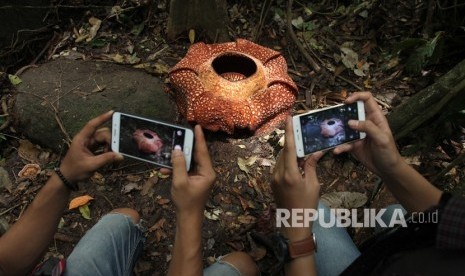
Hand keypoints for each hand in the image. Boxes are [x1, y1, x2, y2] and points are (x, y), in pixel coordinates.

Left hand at [60, 111, 122, 182]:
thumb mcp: (91, 165)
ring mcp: (89, 144)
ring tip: (112, 156)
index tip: (112, 112)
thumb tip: (120, 156)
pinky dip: (108, 150)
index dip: (102, 118)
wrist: (67, 178)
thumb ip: (106, 159)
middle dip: (110, 141)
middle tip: (115, 151)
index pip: (92, 125)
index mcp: (82, 139)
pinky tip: (111, 156)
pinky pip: (103, 146)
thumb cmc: (75, 170)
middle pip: (102, 133)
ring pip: (104, 139)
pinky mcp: (92, 149)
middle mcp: (86, 139)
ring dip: (110, 146)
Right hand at [170, 125, 215, 214]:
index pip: (202, 151)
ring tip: (167, 153)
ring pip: (189, 161)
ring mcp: (200, 176)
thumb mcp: (180, 182)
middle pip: (196, 154)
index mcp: (207, 172)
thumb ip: (178, 165)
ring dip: (177, 159)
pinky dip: (176, 168)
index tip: (197, 126)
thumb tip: (177, 150)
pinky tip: (165, 169)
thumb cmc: (186, 202)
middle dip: (185, 146)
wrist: (188, 218)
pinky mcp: (194, 179)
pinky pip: (185, 169)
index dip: (199, 138)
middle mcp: (206, 172)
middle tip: (178, 135)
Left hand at [272, 117, 322, 237]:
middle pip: (285, 151)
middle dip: (293, 143)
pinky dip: (288, 161)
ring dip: (291, 153)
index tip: (288, 118)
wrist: (293, 222)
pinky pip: (279, 166)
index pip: (289, 148)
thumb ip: (311, 166)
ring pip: (281, 158)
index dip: (289, 132)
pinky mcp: (272, 182)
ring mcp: (273, 178)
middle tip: (302, 134)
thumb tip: (316, 151)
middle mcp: (278, 174)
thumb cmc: (306, 205)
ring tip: (302, 150)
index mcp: (290, 174)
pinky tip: (297, 163)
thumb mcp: (313, 185)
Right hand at [333, 92, 401, 175]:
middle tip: (334, 116)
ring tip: (330, 133)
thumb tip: (350, 122)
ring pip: (345, 127)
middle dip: (342, 112)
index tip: (346, 102)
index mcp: (376, 117)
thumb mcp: (381, 139)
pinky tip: (336, 150)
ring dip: (338, 130)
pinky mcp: (353, 144)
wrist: (387, 170)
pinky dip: (339, 146)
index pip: (367, 99)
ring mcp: (359, 133)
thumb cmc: (389, 153)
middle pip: (352, 111)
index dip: (357, 96)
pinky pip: (344, 142)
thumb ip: (368, 128)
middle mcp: (366, 123)